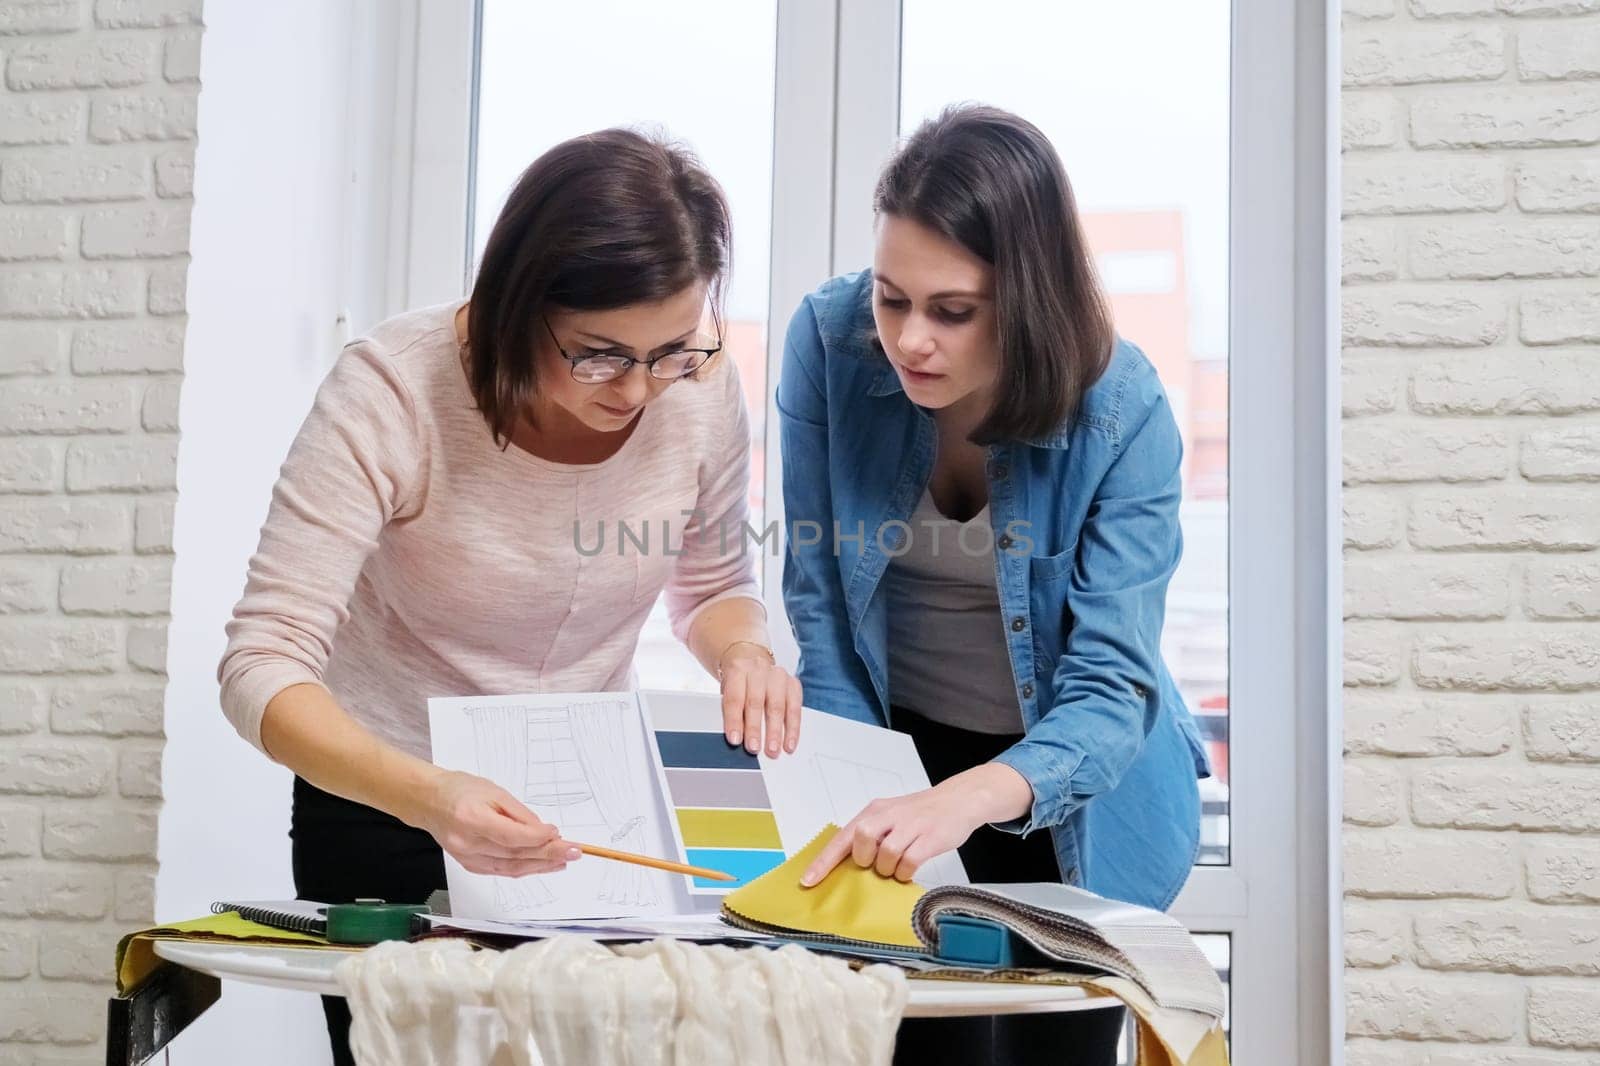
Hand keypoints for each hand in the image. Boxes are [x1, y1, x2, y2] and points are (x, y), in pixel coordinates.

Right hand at [415, 769, 577, 876]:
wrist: (429, 801)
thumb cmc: (461, 790)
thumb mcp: (494, 791)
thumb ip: (519, 814)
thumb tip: (545, 832)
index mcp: (472, 819)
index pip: (512, 837)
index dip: (538, 839)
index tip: (558, 834)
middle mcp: (468, 843)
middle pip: (515, 855)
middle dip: (548, 855)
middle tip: (575, 852)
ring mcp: (468, 858)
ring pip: (511, 868)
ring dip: (541, 866)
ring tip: (564, 861)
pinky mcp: (470, 865)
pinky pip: (502, 870)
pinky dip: (525, 868)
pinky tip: (542, 865)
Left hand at [719, 644, 802, 757]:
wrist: (751, 662)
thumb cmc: (739, 683)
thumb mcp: (727, 692)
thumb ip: (731, 711)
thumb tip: (736, 739)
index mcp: (738, 669)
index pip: (734, 698)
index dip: (734, 720)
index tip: (735, 740)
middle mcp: (758, 669)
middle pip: (756, 701)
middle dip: (754, 728)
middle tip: (754, 748)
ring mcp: (778, 675)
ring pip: (777, 706)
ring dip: (775, 731)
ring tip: (772, 749)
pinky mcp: (793, 683)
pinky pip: (795, 708)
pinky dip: (793, 729)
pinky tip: (789, 743)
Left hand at [800, 763, 1033, 885]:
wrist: (958, 800)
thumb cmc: (921, 813)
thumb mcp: (891, 817)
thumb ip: (872, 835)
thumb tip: (848, 864)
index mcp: (875, 811)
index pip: (842, 837)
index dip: (824, 861)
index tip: (808, 881)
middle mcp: (890, 815)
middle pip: (862, 839)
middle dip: (866, 859)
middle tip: (877, 864)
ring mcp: (911, 825)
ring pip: (887, 853)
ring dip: (890, 868)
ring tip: (899, 866)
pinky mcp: (930, 837)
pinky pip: (910, 862)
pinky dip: (907, 872)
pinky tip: (911, 868)